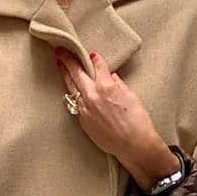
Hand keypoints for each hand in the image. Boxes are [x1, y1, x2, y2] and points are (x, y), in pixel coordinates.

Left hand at [57, 49, 177, 190]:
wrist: (133, 145)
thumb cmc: (137, 122)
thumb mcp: (130, 96)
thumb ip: (118, 84)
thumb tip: (111, 78)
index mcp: (106, 86)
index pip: (97, 65)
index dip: (95, 58)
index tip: (92, 54)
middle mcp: (92, 95)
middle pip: (76, 72)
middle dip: (68, 59)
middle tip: (60, 50)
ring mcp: (85, 109)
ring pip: (71, 87)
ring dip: (65, 74)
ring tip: (59, 64)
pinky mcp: (83, 121)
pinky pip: (75, 103)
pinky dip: (73, 93)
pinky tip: (70, 88)